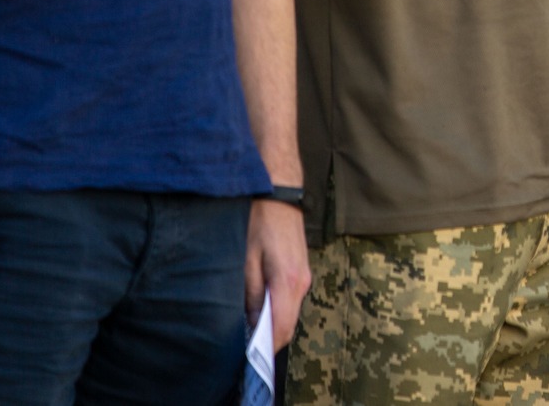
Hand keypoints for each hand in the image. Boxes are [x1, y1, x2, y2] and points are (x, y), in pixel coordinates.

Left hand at [245, 199, 310, 350]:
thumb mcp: (245, 260)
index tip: (248, 355)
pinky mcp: (302, 271)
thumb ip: (251, 294)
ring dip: (272, 323)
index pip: (281, 328)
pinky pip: (291, 300)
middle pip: (288, 325)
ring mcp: (305, 277)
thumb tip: (252, 321)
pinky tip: (260, 305)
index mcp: (288, 282)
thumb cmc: (259, 222)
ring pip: (290, 313)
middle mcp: (302, 283)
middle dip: (268, 338)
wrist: (279, 193)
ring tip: (249, 324)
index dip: (265, 347)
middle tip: (244, 343)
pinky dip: (277, 309)